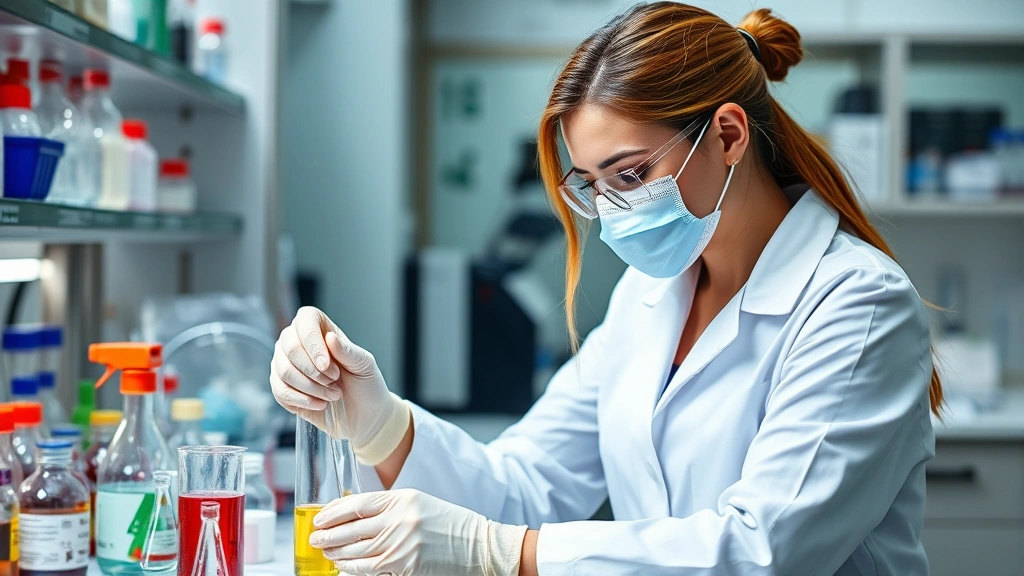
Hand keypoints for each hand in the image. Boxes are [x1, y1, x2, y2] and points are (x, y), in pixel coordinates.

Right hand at [270, 307, 409, 463]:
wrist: (364, 414)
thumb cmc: (365, 384)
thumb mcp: (364, 365)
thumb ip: (347, 351)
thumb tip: (330, 337)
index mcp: (321, 329)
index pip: (306, 320)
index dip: (313, 342)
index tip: (327, 365)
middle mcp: (298, 342)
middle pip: (290, 347)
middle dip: (314, 370)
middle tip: (335, 381)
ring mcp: (286, 364)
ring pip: (284, 371)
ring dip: (311, 387)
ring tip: (333, 394)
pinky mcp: (282, 387)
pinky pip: (280, 391)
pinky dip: (303, 400)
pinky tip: (321, 404)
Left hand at [309, 489, 527, 575]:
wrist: (480, 545)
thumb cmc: (450, 524)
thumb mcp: (419, 504)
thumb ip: (389, 507)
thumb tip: (354, 516)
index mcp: (404, 498)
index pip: (358, 503)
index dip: (334, 512)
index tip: (320, 517)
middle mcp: (401, 519)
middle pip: (353, 528)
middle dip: (329, 534)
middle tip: (315, 538)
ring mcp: (403, 544)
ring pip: (357, 550)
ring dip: (336, 553)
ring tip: (325, 552)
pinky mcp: (406, 566)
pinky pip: (369, 569)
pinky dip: (351, 568)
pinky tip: (342, 567)